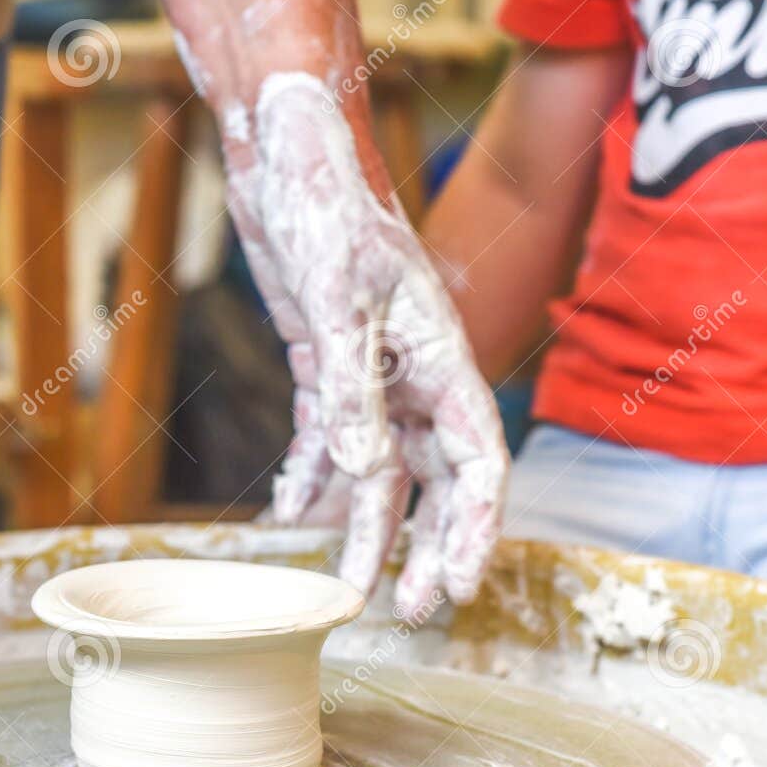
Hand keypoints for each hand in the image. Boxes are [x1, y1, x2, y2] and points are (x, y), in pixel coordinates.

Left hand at [222, 73, 508, 616]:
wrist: (290, 157)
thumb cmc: (327, 211)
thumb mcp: (335, 300)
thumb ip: (352, 390)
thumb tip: (363, 477)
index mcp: (442, 359)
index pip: (478, 462)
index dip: (472, 531)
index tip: (453, 587)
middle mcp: (416, 374)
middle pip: (434, 480)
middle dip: (422, 547)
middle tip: (404, 610)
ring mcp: (373, 370)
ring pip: (380, 469)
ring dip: (366, 527)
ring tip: (346, 587)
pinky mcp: (328, 362)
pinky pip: (327, 436)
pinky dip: (310, 476)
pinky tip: (288, 511)